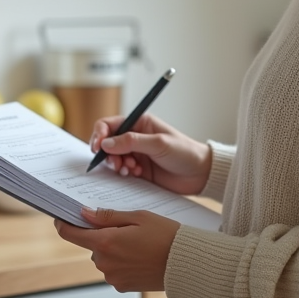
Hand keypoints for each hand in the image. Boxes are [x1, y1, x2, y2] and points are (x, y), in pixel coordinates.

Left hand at [55, 207, 179, 292]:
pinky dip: (122, 261)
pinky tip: (140, 256)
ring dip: (114, 248)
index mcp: (106, 242)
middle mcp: (105, 262)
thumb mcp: (138, 217)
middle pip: (92, 244)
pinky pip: (114, 269)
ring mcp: (113, 276)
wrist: (185, 264)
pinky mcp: (122, 286)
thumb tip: (84, 213)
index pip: (71, 234)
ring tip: (139, 243)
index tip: (62, 217)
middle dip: (103, 234)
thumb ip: (107, 216)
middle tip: (127, 228)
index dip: (64, 224)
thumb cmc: (166, 236)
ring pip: (104, 256)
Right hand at [90, 114, 210, 194]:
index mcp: (140, 123)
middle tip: (116, 164)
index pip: (110, 124)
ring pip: (113, 158)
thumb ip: (131, 142)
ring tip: (129, 170)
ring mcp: (136, 154)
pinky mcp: (139, 170)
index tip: (98, 148)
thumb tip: (106, 143)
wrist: (201, 174)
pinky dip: (124, 173)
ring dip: (116, 164)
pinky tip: (135, 174)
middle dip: (108, 154)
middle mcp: (135, 137)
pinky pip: (122, 171)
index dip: (100, 134)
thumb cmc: (184, 152)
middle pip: (108, 143)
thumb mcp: (158, 144)